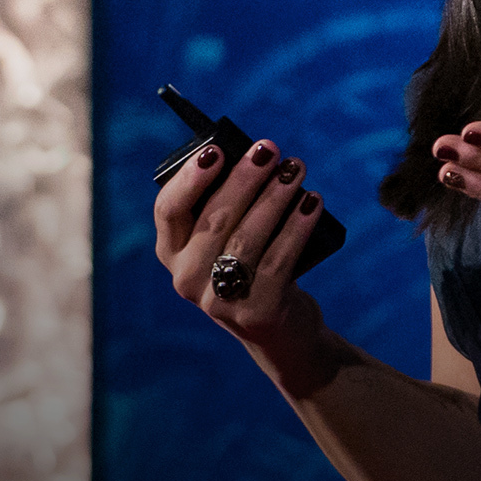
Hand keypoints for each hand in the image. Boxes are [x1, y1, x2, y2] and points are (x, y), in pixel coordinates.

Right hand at [153, 138, 330, 364]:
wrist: (282, 331)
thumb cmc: (254, 265)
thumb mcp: (229, 240)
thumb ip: (229, 206)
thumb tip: (255, 157)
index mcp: (172, 252)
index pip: (168, 209)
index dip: (190, 178)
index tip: (217, 149)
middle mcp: (186, 278)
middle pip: (213, 219)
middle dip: (244, 178)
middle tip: (269, 148)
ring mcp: (219, 301)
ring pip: (247, 238)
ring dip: (274, 197)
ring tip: (295, 169)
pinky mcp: (256, 313)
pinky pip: (278, 261)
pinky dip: (297, 227)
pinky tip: (312, 203)